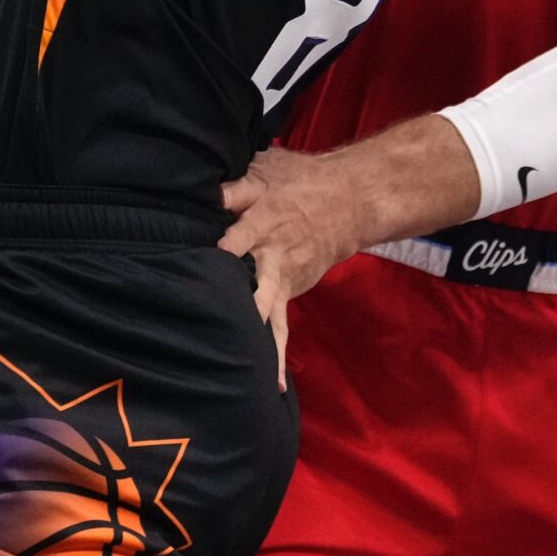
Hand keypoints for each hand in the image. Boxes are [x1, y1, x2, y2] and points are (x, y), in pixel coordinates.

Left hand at [219, 146, 367, 385]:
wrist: (347, 204)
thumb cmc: (299, 182)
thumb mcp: (270, 171)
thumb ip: (238, 186)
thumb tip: (209, 193)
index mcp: (266, 221)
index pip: (244, 235)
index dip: (231, 244)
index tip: (218, 254)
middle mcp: (274, 255)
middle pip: (260, 284)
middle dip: (248, 304)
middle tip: (232, 324)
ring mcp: (284, 278)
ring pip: (270, 312)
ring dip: (261, 339)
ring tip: (252, 372)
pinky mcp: (289, 292)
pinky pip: (281, 325)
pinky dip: (278, 353)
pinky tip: (275, 384)